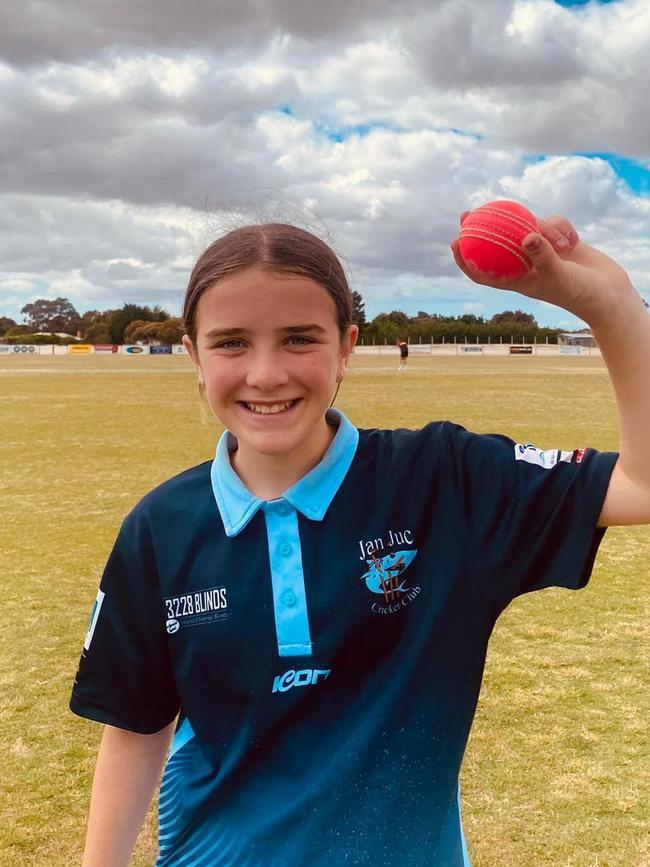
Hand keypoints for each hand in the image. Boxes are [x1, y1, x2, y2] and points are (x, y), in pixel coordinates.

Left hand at [451, 213, 634, 324]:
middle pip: (497, 244)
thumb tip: (525, 235)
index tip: (453, 243)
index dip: (465, 260)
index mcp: (517, 280)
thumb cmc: (579, 292)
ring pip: (528, 227)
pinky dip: (561, 227)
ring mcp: (542, 251)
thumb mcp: (558, 275)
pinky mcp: (558, 240)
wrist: (608, 292)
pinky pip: (552, 223)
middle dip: (481, 228)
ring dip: (543, 228)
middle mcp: (526, 264)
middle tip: (466, 213)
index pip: (483, 272)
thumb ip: (542, 255)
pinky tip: (572, 240)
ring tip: (561, 245)